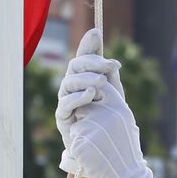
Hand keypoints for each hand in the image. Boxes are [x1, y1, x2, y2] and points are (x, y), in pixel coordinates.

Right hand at [55, 28, 123, 171]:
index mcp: (84, 76)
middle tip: (110, 66)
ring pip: (69, 82)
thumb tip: (110, 58)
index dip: (88, 44)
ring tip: (102, 82)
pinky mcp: (62, 117)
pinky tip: (91, 94)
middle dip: (92, 63)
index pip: (83, 56)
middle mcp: (72, 85)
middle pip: (75, 66)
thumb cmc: (106, 116)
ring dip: (86, 79)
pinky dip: (78, 98)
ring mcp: (65, 100)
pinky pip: (66, 104)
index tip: (97, 33)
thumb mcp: (114, 93)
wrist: (105, 145)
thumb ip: (110, 74)